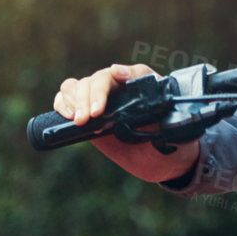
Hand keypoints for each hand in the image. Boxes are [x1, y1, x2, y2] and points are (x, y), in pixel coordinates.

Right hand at [53, 63, 201, 183]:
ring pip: (75, 86)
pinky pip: (66, 101)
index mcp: (138, 85)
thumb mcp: (173, 124)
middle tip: (88, 119)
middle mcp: (116, 89)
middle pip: (93, 81)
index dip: (105, 86)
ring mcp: (100, 101)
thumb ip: (156, 104)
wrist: (165, 161)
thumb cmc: (174, 137)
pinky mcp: (87, 116)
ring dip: (72, 100)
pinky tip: (69, 118)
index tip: (101, 107)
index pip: (117, 73)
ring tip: (79, 120)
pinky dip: (62, 105)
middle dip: (87, 98)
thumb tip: (139, 102)